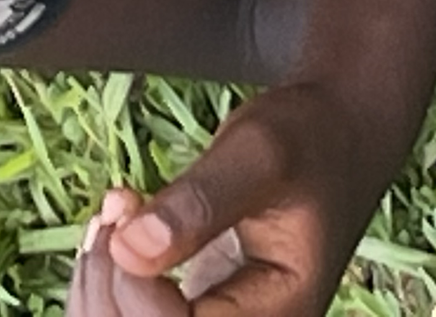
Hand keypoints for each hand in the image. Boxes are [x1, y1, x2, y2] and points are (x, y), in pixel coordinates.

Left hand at [79, 82, 391, 316]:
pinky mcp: (197, 311)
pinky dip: (107, 279)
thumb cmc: (310, 141)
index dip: (133, 287)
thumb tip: (130, 250)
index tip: (128, 209)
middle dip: (105, 284)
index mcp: (278, 315)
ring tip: (115, 212)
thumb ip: (201, 202)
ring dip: (99, 281)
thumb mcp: (259, 154)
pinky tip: (116, 228)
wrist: (336, 136)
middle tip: (116, 209)